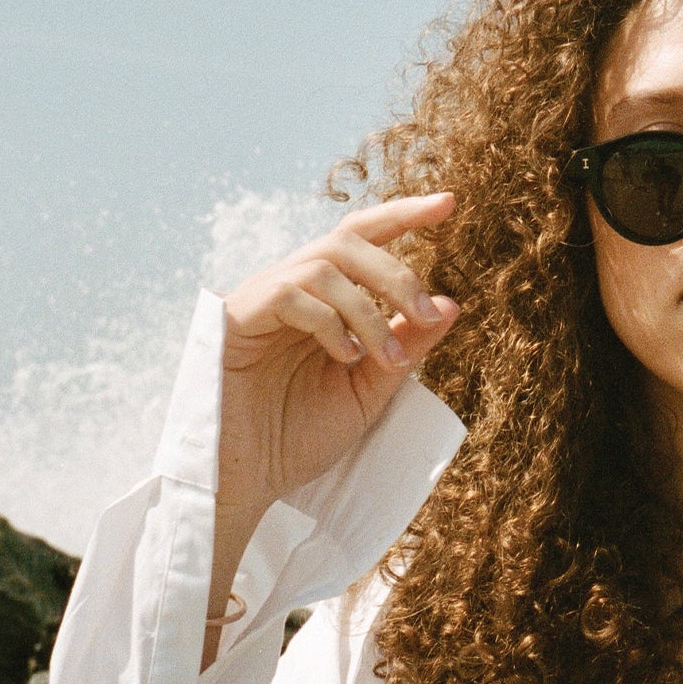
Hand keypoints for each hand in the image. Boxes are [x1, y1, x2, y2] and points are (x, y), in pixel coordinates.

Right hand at [216, 192, 460, 527]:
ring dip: (368, 309)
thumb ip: (405, 348)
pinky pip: (289, 293)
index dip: (404, 215)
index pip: (362, 239)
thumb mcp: (369, 391)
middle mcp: (289, 289)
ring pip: (323, 265)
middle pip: (348, 240)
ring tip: (384, 359)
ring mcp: (259, 300)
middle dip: (397, 272)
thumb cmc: (298, 436)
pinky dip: (329, 321)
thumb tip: (448, 305)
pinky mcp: (232, 320)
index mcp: (321, 300)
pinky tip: (342, 356)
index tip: (450, 203)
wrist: (247, 481)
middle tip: (426, 312)